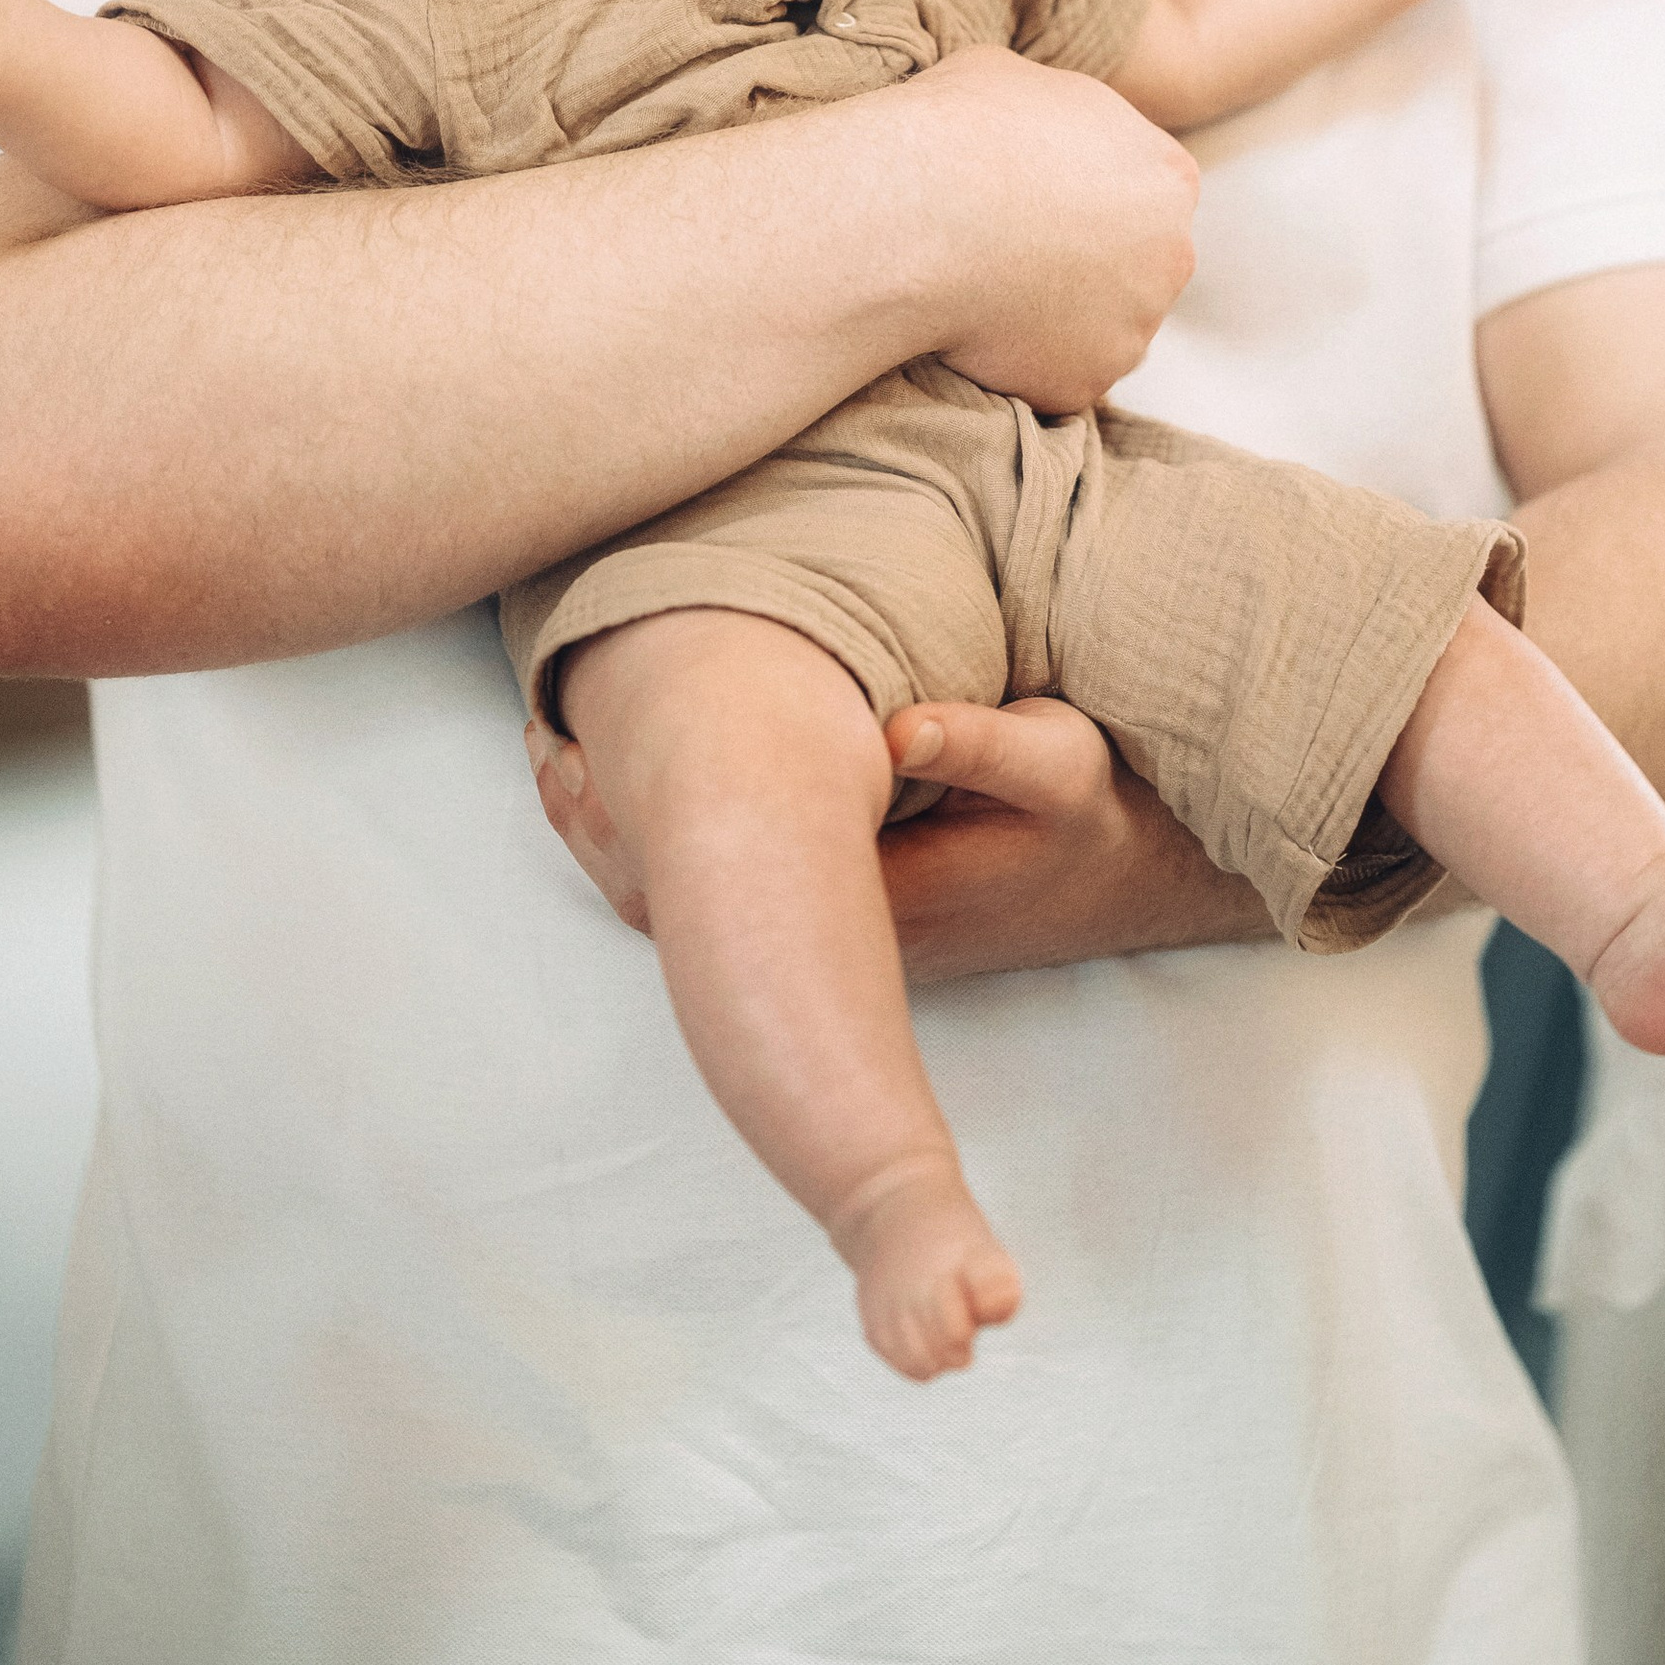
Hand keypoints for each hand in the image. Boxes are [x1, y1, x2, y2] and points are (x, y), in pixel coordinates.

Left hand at [521, 691, 1273, 980]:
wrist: (1121, 873)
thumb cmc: (1082, 813)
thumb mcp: (1054, 765)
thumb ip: (983, 746)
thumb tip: (898, 725)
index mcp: (877, 903)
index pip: (719, 892)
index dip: (633, 828)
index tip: (571, 757)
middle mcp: (841, 939)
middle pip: (684, 910)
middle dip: (606, 834)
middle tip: (543, 747)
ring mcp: (834, 940)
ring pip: (694, 909)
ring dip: (624, 837)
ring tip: (556, 752)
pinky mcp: (836, 919)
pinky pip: (723, 896)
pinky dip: (664, 841)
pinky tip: (627, 773)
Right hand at [903, 47, 1200, 413]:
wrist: (917, 216)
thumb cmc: (961, 133)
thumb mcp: (1014, 79)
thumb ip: (1054, 113)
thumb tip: (1035, 123)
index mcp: (1166, 175)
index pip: (1144, 193)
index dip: (1085, 196)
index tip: (1035, 199)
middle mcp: (1170, 255)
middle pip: (1135, 265)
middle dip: (1085, 261)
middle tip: (1011, 250)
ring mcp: (1134, 326)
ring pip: (1099, 326)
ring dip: (1057, 316)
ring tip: (984, 292)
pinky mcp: (1087, 381)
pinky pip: (1057, 374)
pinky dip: (1023, 362)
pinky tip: (974, 331)